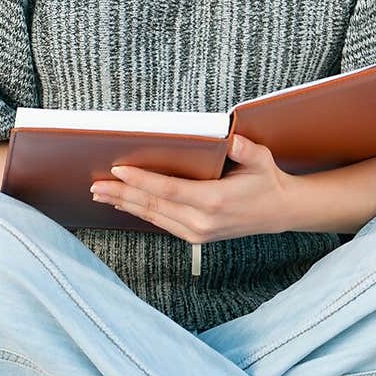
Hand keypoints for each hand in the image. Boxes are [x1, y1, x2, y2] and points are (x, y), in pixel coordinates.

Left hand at [89, 135, 293, 249]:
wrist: (279, 212)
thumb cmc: (267, 182)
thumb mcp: (262, 161)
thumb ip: (246, 151)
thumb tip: (232, 139)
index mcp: (214, 201)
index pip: (169, 190)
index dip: (142, 181)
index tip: (118, 171)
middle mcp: (202, 221)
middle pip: (154, 206)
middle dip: (122, 194)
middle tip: (96, 185)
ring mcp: (197, 232)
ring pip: (154, 217)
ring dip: (126, 205)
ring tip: (102, 195)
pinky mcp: (195, 236)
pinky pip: (162, 223)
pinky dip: (141, 213)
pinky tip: (125, 204)